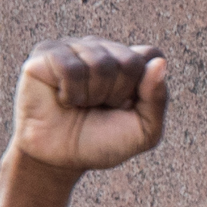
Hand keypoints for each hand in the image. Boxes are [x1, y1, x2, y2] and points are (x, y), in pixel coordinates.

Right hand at [12, 36, 167, 174]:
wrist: (60, 159)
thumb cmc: (101, 142)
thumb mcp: (143, 131)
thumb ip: (157, 100)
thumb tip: (159, 63)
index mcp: (127, 60)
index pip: (152, 56)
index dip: (144, 88)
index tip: (127, 107)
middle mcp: (101, 47)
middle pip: (129, 61)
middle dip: (118, 95)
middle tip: (100, 107)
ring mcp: (74, 47)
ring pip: (100, 62)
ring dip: (93, 96)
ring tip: (80, 104)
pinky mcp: (46, 53)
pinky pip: (70, 67)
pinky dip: (71, 93)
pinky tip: (63, 99)